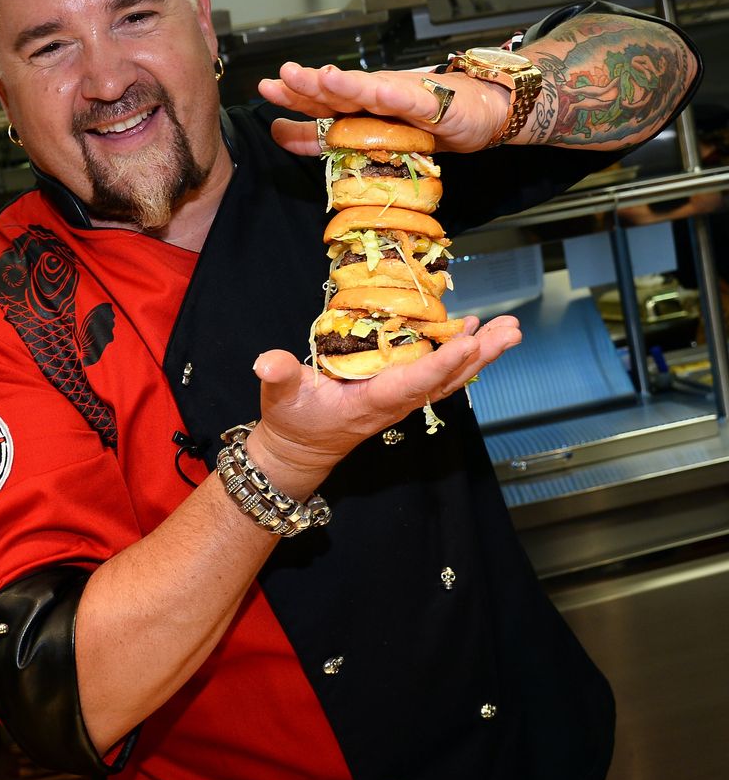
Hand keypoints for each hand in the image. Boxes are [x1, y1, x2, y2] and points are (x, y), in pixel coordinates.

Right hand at [245, 316, 520, 495]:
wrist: (300, 449)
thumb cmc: (292, 420)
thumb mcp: (280, 397)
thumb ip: (278, 377)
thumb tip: (268, 361)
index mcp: (370, 402)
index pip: (412, 382)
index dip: (441, 363)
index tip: (468, 341)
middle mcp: (395, 402)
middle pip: (446, 379)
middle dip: (479, 356)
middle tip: (511, 332)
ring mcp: (401, 398)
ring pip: (450, 377)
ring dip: (481, 354)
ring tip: (508, 330)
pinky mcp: (400, 391)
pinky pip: (439, 374)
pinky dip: (462, 355)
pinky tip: (475, 333)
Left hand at [257, 62, 508, 154]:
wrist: (483, 111)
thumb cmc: (427, 122)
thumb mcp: (370, 136)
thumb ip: (324, 137)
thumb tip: (280, 134)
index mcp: (359, 103)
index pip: (321, 100)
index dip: (294, 96)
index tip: (266, 92)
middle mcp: (376, 95)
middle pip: (339, 91)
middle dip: (311, 84)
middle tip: (283, 77)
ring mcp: (404, 97)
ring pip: (370, 90)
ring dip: (346, 84)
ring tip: (321, 77)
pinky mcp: (432, 104)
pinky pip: (410, 99)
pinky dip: (392, 93)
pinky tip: (374, 89)